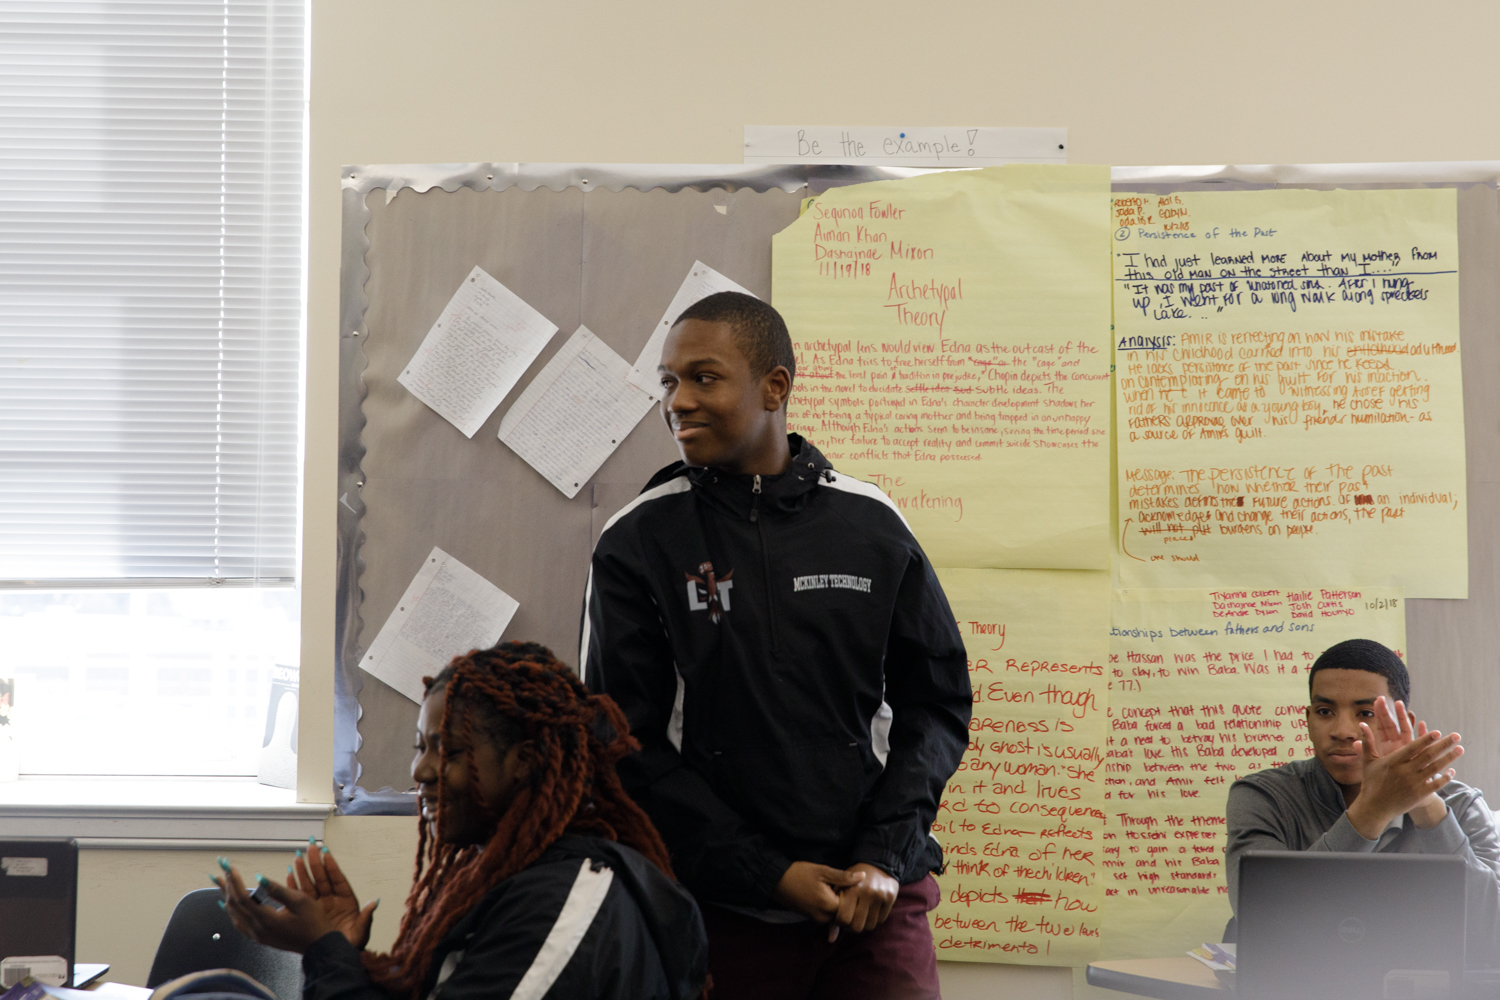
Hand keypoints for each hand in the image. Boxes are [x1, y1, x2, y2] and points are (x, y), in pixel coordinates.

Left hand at [215, 861, 339, 953]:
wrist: (319, 945)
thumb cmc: (314, 922)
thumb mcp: (301, 901)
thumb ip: (278, 890)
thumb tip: (260, 879)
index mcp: (267, 919)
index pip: (243, 898)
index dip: (235, 882)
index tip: (231, 868)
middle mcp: (258, 929)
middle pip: (235, 906)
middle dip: (228, 886)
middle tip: (222, 870)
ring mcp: (258, 935)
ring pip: (235, 915)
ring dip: (227, 897)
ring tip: (221, 883)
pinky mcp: (260, 937)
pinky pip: (240, 923)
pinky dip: (232, 911)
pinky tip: (228, 906)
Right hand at [287, 842, 379, 949]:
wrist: (337, 957)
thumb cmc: (352, 944)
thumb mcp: (361, 932)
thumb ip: (367, 917)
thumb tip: (375, 902)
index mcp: (346, 900)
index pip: (338, 879)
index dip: (332, 866)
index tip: (326, 852)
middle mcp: (332, 900)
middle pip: (322, 878)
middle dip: (315, 862)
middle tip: (309, 846)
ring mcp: (320, 905)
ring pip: (310, 884)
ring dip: (303, 871)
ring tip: (297, 857)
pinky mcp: (309, 912)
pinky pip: (301, 896)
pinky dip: (295, 886)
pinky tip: (289, 875)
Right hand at [773, 862, 862, 932]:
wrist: (776, 881)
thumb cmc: (799, 873)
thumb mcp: (822, 871)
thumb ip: (844, 877)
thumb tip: (863, 876)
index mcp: (828, 905)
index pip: (852, 908)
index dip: (855, 896)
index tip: (852, 883)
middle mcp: (823, 916)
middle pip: (845, 914)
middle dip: (849, 902)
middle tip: (846, 885)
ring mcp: (817, 919)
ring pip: (837, 916)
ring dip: (840, 904)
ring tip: (837, 887)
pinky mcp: (812, 918)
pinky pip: (828, 916)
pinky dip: (832, 907)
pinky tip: (829, 892)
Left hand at [831, 863, 898, 938]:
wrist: (877, 864)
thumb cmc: (853, 880)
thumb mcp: (841, 889)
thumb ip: (834, 912)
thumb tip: (831, 939)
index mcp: (852, 888)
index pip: (843, 918)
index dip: (839, 923)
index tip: (840, 918)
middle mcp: (867, 892)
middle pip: (857, 926)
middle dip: (851, 927)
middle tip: (850, 921)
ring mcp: (880, 895)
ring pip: (870, 926)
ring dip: (863, 925)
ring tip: (859, 917)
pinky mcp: (890, 897)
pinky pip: (881, 921)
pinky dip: (873, 920)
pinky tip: (869, 912)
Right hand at [1346, 726, 1461, 838]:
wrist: (1375, 807)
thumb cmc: (1371, 782)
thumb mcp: (1367, 761)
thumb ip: (1367, 742)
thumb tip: (1362, 724)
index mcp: (1393, 761)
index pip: (1413, 748)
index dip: (1426, 739)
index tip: (1438, 732)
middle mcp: (1405, 771)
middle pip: (1428, 755)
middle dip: (1444, 745)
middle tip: (1456, 736)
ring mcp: (1414, 783)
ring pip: (1435, 768)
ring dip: (1449, 758)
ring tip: (1460, 749)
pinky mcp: (1419, 794)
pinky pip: (1436, 784)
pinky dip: (1445, 777)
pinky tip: (1452, 771)